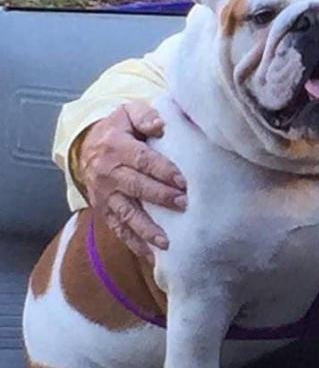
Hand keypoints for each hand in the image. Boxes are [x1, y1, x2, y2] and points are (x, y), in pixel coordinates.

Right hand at [75, 101, 186, 257]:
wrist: (86, 146)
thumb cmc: (119, 128)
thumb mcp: (128, 112)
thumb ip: (145, 115)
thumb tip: (160, 126)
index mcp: (115, 147)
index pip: (142, 160)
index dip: (162, 171)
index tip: (182, 181)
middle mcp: (108, 173)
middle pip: (136, 188)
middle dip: (160, 197)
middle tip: (183, 205)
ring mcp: (105, 195)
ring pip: (126, 214)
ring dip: (146, 229)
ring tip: (166, 242)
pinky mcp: (104, 211)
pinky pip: (118, 229)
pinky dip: (134, 243)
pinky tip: (151, 256)